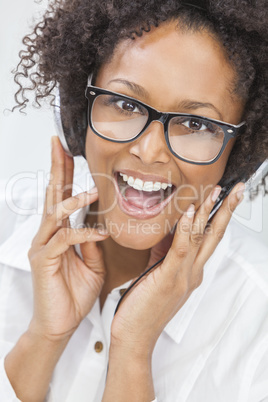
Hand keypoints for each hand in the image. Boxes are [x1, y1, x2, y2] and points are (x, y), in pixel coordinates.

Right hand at [27, 137, 108, 341]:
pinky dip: (82, 234)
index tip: (70, 151)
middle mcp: (48, 235)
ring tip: (94, 191)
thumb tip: (99, 225)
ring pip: (55, 213)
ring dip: (74, 199)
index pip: (61, 197)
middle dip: (56, 169)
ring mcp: (43, 246)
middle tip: (59, 145)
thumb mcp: (92, 263)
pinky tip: (99, 233)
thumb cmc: (74, 293)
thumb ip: (93, 243)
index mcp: (59, 233)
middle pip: (51, 195)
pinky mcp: (43, 261)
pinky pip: (63, 240)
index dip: (64, 173)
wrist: (61, 323)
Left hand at [110, 183, 244, 355]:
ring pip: (201, 238)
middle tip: (238, 189)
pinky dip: (186, 229)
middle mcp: (193, 272)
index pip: (209, 238)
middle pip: (214, 235)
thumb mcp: (157, 274)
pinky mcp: (169, 278)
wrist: (135, 336)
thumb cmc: (144, 306)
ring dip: (210, 212)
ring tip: (218, 191)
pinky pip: (180, 249)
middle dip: (227, 210)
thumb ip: (165, 253)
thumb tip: (168, 230)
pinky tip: (190, 212)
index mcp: (191, 271)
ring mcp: (184, 276)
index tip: (224, 197)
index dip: (217, 216)